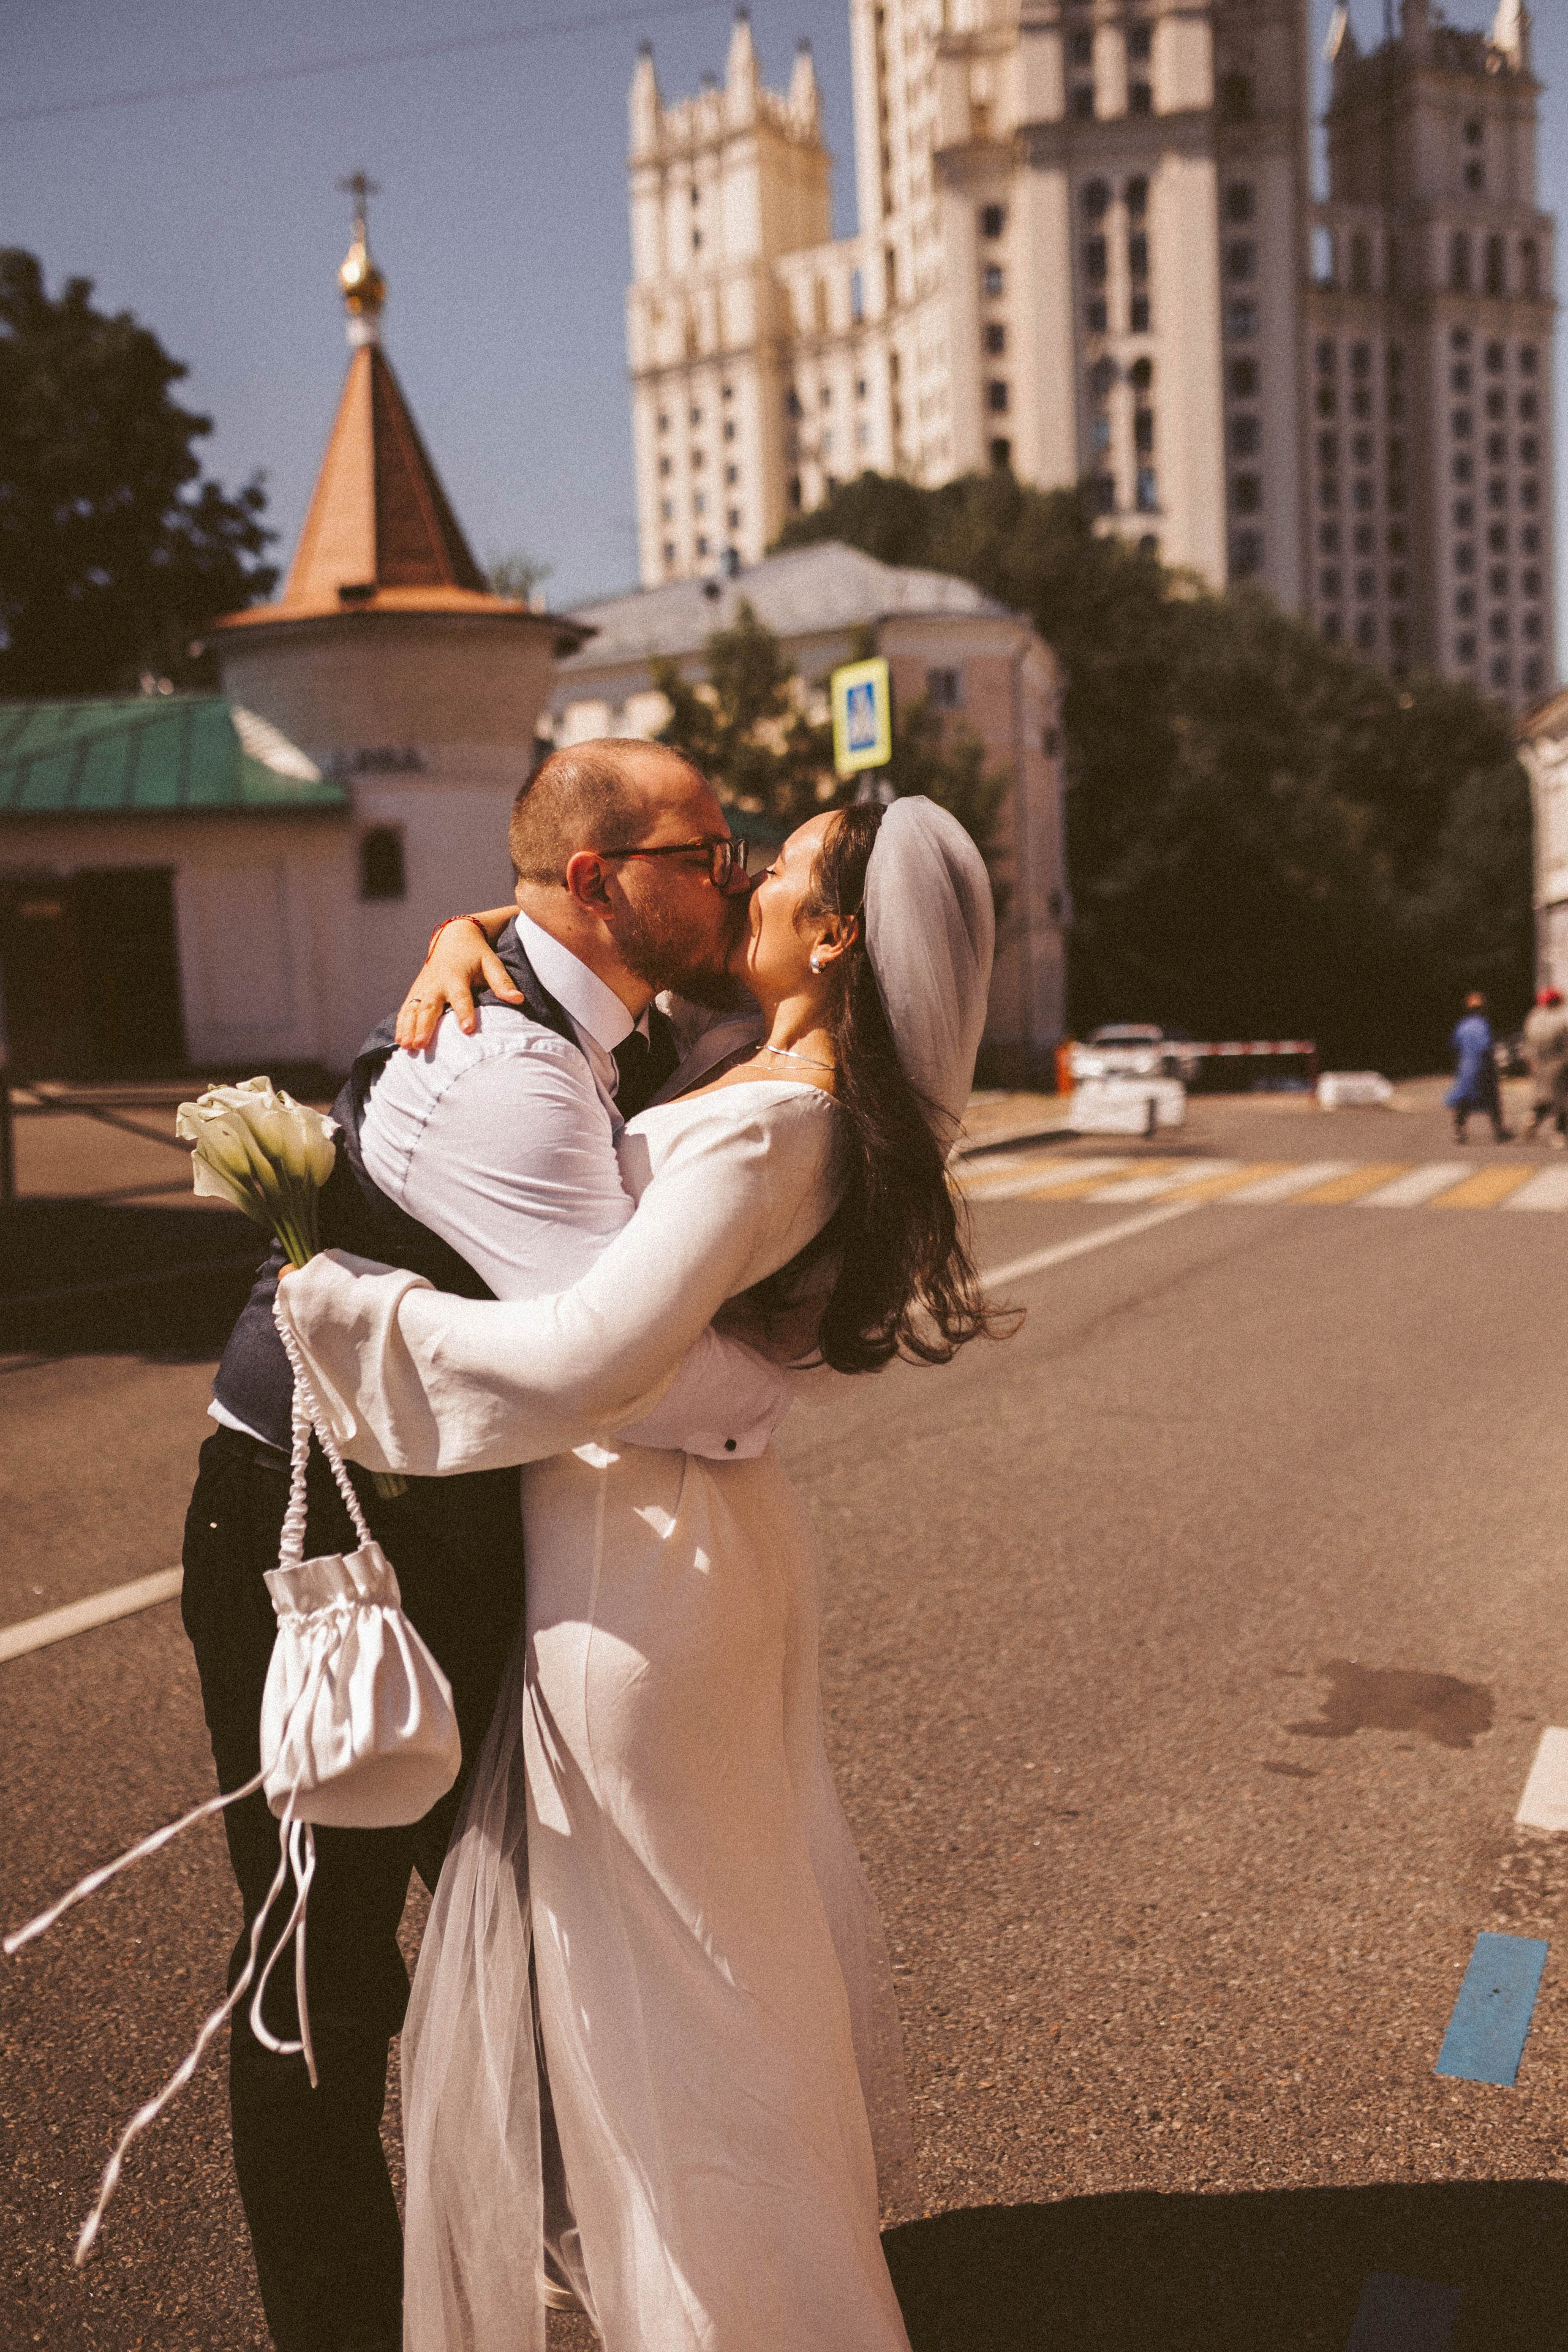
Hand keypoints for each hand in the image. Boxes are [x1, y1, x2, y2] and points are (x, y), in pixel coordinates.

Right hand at [395, 912, 522, 1049]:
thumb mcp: (491, 963)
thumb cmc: (476, 954)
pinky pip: (407, 1008)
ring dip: (408, 1028)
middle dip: (424, 1026)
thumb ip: (502, 982)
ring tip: (407, 1046)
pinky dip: (401, 1024)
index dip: (464, 1012)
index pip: (461, 996)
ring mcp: (424, 987)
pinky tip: (400, 1041)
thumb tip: (518, 999)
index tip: (467, 1029)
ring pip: (414, 1009)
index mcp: (457, 976)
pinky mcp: (417, 991)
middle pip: (430, 1006)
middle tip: (420, 1044)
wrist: (452, 937)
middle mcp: (437, 983)